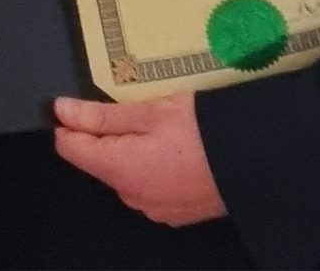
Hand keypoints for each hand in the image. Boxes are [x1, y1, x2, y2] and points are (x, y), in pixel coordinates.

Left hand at [51, 93, 225, 227]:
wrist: (258, 161)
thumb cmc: (204, 130)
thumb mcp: (150, 112)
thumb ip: (101, 115)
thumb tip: (61, 111)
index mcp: (120, 170)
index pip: (70, 149)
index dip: (71, 124)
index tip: (84, 107)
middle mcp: (132, 196)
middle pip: (100, 162)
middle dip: (110, 137)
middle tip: (141, 114)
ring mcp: (154, 209)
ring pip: (126, 175)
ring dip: (134, 154)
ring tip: (165, 133)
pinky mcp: (175, 213)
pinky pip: (150, 188)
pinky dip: (155, 170)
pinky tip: (177, 154)